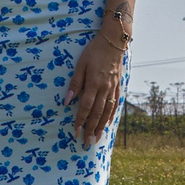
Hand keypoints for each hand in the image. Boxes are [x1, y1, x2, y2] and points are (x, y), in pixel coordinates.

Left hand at [63, 29, 127, 148]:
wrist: (114, 41)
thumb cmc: (94, 51)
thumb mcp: (81, 64)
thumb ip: (75, 83)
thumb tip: (67, 101)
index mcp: (94, 84)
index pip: (86, 107)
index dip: (80, 121)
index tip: (75, 133)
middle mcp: (105, 89)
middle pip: (97, 113)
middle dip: (91, 129)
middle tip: (86, 143)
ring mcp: (113, 88)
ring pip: (107, 111)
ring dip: (101, 126)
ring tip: (96, 137)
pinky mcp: (118, 85)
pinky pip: (115, 103)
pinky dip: (111, 115)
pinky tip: (107, 122)